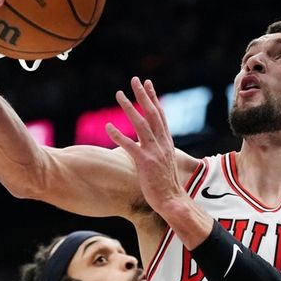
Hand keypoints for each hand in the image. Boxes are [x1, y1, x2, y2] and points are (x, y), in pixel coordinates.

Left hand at [105, 77, 184, 212]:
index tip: (148, 83)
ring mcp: (154, 153)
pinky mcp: (145, 163)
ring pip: (141, 125)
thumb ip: (155, 150)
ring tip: (119, 94)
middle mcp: (162, 144)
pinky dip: (119, 135)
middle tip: (135, 80)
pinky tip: (108, 126)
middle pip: (152, 114)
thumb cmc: (165, 185)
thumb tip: (145, 144)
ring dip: (129, 108)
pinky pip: (130, 146)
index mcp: (166, 142)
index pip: (160, 115)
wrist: (172, 201)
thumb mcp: (163, 163)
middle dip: (144, 95)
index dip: (153, 98)